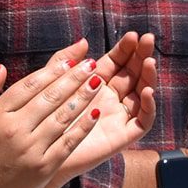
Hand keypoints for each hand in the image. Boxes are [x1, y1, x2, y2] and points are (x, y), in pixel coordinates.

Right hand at [0, 42, 108, 187]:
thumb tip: (2, 67)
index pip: (30, 84)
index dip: (53, 70)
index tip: (71, 60)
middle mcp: (15, 129)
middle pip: (50, 97)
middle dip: (74, 78)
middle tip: (91, 64)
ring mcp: (31, 149)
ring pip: (62, 117)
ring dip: (83, 97)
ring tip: (98, 82)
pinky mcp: (44, 167)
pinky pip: (68, 142)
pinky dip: (83, 127)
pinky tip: (95, 114)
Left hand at [56, 43, 154, 185]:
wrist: (38, 153)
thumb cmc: (42, 119)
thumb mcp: (52, 85)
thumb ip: (65, 63)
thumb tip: (84, 40)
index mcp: (95, 84)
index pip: (116, 62)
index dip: (125, 49)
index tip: (132, 35)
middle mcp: (111, 99)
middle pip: (133, 74)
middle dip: (141, 56)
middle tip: (148, 40)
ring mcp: (119, 117)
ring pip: (142, 94)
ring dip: (148, 77)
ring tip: (149, 62)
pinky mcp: (123, 136)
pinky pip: (143, 121)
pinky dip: (149, 107)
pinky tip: (147, 92)